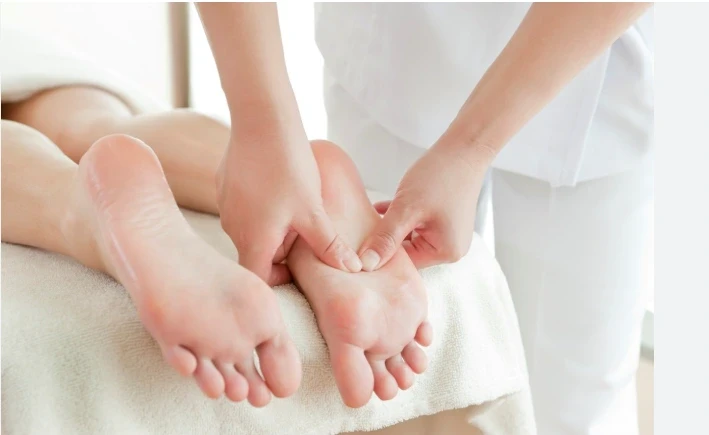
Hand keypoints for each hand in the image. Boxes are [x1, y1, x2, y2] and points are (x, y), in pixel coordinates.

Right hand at [217, 130, 361, 285]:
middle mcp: (232, 229)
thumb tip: (352, 270)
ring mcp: (226, 207)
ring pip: (251, 230)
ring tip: (295, 203)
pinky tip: (279, 185)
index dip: (279, 279)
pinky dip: (262, 207)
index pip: (259, 279)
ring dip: (273, 227)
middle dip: (282, 248)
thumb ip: (329, 245)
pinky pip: (244, 208)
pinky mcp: (225, 188)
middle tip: (306, 229)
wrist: (262, 121)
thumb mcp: (313, 212)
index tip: (299, 265)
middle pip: (256, 254)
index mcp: (252, 241)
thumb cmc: (288, 169)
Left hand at [358, 141, 489, 270]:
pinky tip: (379, 207)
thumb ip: (385, 238)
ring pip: (407, 237)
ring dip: (389, 227)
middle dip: (384, 240)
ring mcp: (446, 234)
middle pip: (407, 252)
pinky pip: (414, 225)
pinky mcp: (441, 220)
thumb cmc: (440, 176)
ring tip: (366, 217)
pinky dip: (397, 217)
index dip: (381, 256)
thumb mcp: (406, 209)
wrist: (463, 147)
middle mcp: (449, 248)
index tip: (358, 247)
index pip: (405, 264)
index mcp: (445, 252)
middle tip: (359, 230)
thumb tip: (366, 265)